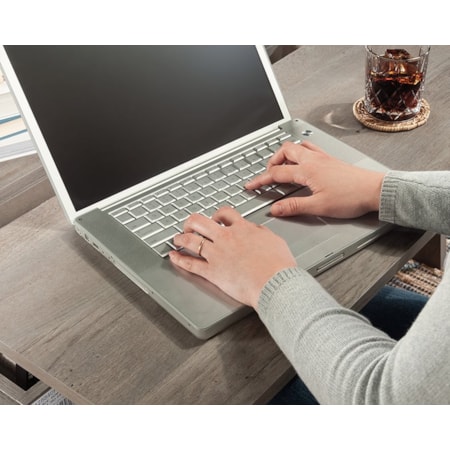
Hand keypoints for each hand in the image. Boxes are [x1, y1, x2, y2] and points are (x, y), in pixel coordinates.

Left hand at [169, 207, 296, 308]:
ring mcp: (217, 254)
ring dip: (181, 238)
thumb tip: (254, 229)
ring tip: (177, 238)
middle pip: (201, 221)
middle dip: (192, 222)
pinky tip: (173, 256)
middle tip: (190, 226)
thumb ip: (260, 232)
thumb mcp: (274, 240)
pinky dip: (178, 259)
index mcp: (242, 229)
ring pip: (191, 240)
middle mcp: (226, 238)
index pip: (225, 213)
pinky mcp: (212, 272)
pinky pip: (190, 263)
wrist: (275, 283)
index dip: (217, 214)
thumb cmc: (278, 266)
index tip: (214, 218)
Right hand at [245, 141, 384, 218]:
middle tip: (267, 174)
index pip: (277, 173)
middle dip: (271, 162)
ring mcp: (322, 157)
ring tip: (281, 166)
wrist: (374, 190)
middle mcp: (313, 160)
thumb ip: (294, 207)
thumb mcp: (319, 207)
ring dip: (285, 154)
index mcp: (307, 170)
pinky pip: (309, 149)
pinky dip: (299, 152)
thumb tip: (275, 209)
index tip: (251, 185)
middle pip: (285, 152)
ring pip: (297, 147)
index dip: (261, 180)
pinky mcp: (330, 160)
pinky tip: (302, 161)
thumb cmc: (351, 197)